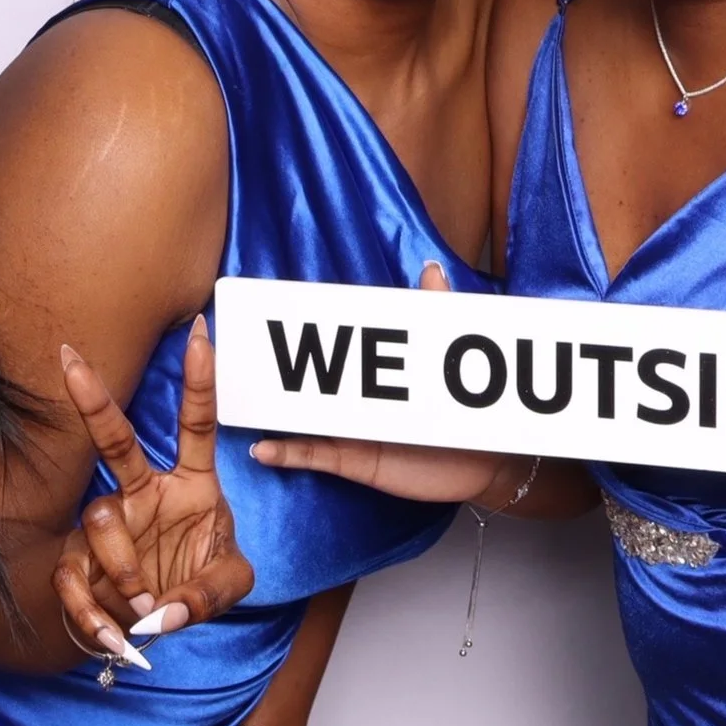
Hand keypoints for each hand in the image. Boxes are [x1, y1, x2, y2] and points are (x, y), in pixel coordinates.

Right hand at [55, 317, 256, 660]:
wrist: (156, 622)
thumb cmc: (197, 582)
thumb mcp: (229, 583)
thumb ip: (210, 593)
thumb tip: (166, 611)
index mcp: (190, 485)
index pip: (198, 425)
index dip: (200, 380)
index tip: (200, 332)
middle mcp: (143, 494)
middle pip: (117, 441)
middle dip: (94, 401)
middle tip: (69, 361)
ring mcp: (109, 524)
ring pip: (100, 518)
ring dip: (123, 567)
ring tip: (144, 606)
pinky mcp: (80, 562)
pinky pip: (73, 576)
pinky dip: (91, 611)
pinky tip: (113, 636)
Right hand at [248, 260, 513, 505]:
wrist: (487, 460)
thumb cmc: (465, 409)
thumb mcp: (447, 354)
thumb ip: (437, 309)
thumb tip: (429, 264)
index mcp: (371, 370)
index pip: (334, 346)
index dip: (304, 333)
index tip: (270, 316)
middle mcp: (355, 398)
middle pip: (307, 380)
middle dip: (272, 369)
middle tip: (237, 356)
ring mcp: (351, 429)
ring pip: (303, 417)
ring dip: (271, 409)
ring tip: (239, 398)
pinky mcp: (356, 460)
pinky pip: (315, 456)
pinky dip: (288, 453)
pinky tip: (263, 448)